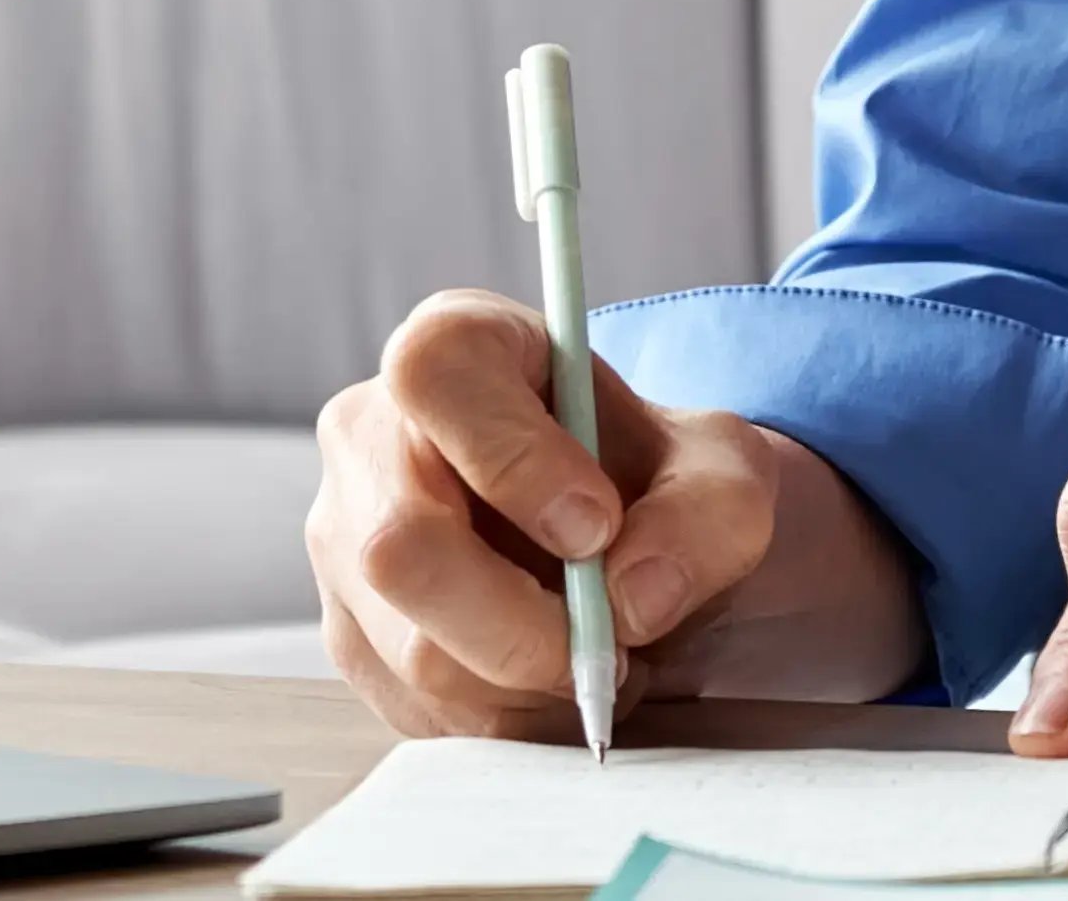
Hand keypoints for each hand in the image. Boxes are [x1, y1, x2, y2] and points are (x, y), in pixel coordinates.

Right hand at [309, 288, 931, 736]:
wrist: (635, 551)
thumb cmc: (658, 484)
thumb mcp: (724, 476)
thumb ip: (705, 516)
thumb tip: (634, 594)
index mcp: (454, 349)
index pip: (436, 377)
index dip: (513, 458)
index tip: (598, 525)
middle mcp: (371, 437)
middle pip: (400, 546)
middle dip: (524, 625)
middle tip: (613, 645)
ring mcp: (344, 543)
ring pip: (413, 649)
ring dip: (531, 684)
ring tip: (602, 659)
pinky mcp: (355, 637)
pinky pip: (420, 708)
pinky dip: (511, 718)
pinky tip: (556, 682)